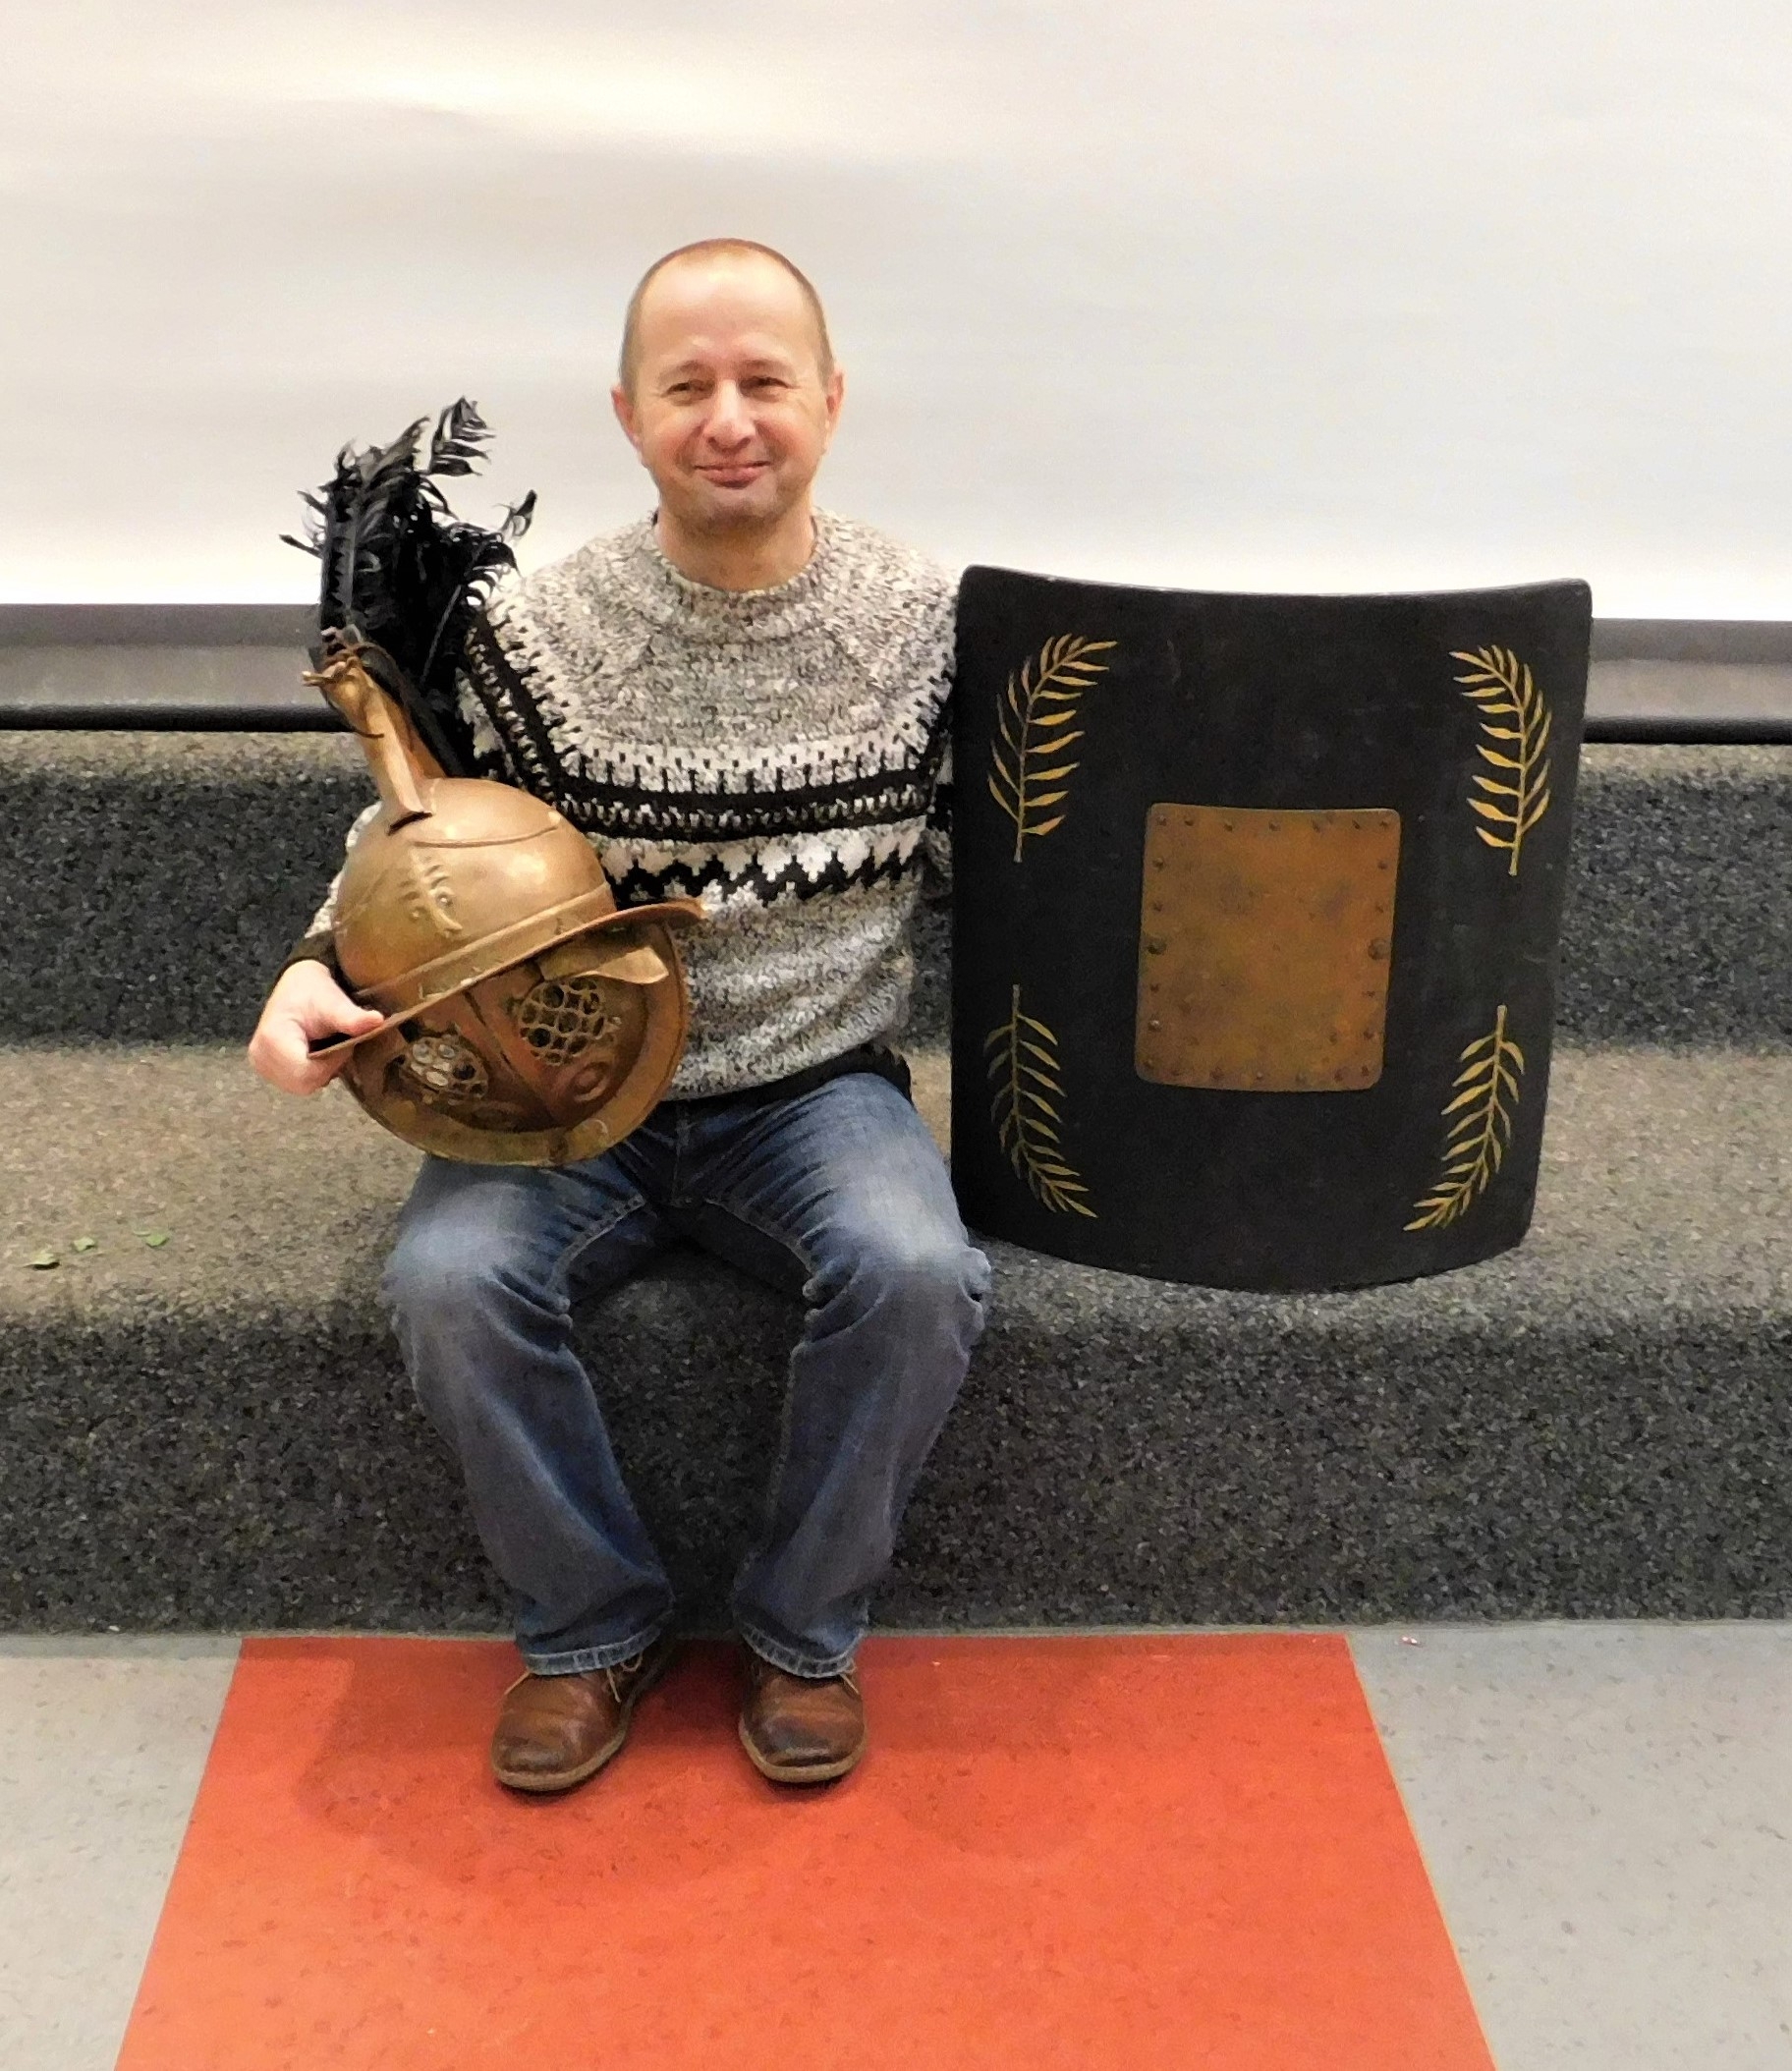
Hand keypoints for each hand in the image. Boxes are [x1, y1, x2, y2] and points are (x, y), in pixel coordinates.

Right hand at [247, 960, 383, 1094]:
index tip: (342, 1042)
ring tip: (325, 1047)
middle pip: (304, 1083)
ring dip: (320, 1072)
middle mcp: (260, 1056)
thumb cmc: (314, 991)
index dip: (331, 1063)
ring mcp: (261, 1065)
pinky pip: (296, 1084)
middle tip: (336, 1045)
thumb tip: (377, 1021)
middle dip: (327, 1068)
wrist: (297, 985)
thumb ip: (351, 1017)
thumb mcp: (333, 1001)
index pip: (306, 1073)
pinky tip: (315, 1054)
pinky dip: (311, 1073)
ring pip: (301, 1086)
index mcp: (272, 1038)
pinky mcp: (266, 1069)